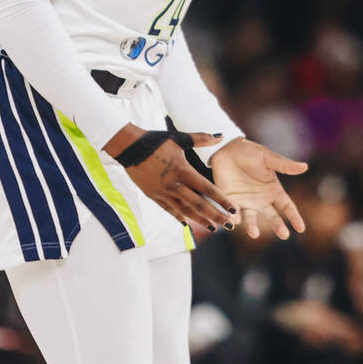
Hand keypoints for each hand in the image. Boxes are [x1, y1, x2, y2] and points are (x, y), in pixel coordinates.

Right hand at [112, 125, 237, 230]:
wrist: (129, 148)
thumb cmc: (155, 141)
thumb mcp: (179, 139)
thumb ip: (201, 138)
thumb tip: (220, 135)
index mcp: (183, 171)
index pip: (207, 189)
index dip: (222, 200)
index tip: (234, 209)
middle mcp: (175, 185)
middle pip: (199, 205)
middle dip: (216, 216)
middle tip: (229, 226)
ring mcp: (163, 192)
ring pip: (185, 210)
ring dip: (200, 220)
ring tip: (213, 228)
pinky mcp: (153, 195)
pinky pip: (169, 209)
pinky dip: (179, 217)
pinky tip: (187, 224)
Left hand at [210, 139, 306, 238]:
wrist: (226, 148)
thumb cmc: (250, 152)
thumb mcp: (268, 158)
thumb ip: (284, 165)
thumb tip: (305, 167)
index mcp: (273, 190)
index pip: (287, 206)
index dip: (294, 217)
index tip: (301, 228)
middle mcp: (261, 200)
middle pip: (272, 216)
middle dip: (278, 226)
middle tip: (284, 235)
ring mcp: (246, 202)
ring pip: (251, 218)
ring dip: (252, 226)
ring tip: (254, 233)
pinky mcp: (230, 200)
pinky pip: (232, 212)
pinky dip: (233, 218)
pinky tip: (234, 221)